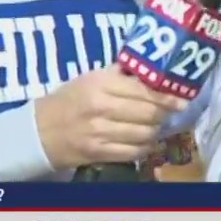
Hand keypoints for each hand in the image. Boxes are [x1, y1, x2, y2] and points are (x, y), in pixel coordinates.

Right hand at [34, 65, 187, 168]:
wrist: (40, 130)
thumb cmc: (68, 100)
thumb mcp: (89, 78)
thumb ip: (118, 74)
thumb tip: (149, 68)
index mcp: (100, 84)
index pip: (143, 90)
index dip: (166, 97)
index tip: (180, 99)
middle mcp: (102, 107)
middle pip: (148, 113)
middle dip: (163, 114)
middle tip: (170, 113)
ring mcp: (100, 132)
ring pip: (144, 134)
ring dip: (156, 131)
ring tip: (157, 126)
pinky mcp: (99, 153)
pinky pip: (133, 152)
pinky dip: (145, 147)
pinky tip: (146, 142)